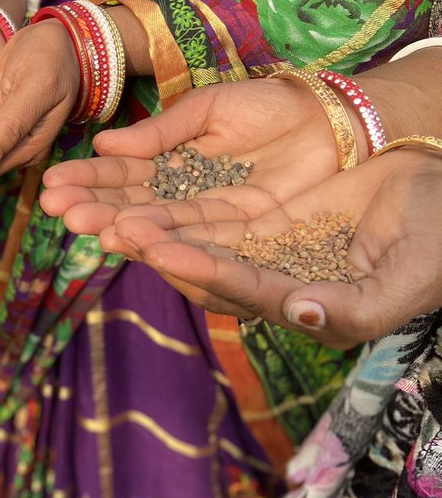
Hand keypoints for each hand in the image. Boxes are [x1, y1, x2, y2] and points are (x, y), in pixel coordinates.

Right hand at [39, 77, 343, 236]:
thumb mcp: (208, 108)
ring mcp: (212, 216)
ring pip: (158, 223)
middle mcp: (186, 193)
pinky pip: (198, 236)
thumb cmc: (272, 104)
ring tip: (82, 224)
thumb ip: (161, 132)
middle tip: (54, 210)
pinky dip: (164, 238)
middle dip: (93, 206)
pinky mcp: (243, 234)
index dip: (89, 179)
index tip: (52, 183)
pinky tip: (130, 236)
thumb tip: (105, 144)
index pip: (124, 173)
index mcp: (173, 161)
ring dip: (117, 225)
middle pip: (133, 203)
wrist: (334, 118)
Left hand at [103, 150, 441, 347]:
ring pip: (186, 235)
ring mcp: (257, 246)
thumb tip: (299, 314)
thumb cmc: (439, 239)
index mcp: (304, 304)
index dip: (200, 269)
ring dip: (137, 221)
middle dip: (145, 246)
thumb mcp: (412, 274)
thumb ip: (357, 307)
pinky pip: (195, 207)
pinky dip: (157, 197)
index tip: (161, 249)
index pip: (241, 288)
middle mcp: (270, 279)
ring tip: (90, 206)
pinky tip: (121, 183)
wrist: (440, 184)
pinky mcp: (251, 214)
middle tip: (97, 225)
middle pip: (196, 265)